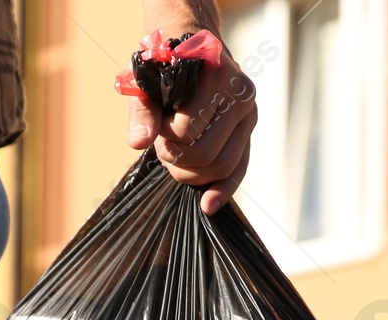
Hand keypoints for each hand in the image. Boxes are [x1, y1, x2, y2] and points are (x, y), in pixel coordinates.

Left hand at [125, 34, 256, 214]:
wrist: (193, 46)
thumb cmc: (166, 61)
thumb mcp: (146, 77)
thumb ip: (141, 110)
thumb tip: (138, 144)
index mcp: (218, 76)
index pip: (187, 130)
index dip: (165, 137)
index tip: (157, 126)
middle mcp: (240, 95)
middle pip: (206, 154)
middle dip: (177, 160)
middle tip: (162, 147)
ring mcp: (249, 115)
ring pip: (222, 166)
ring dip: (191, 173)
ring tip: (174, 157)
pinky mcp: (249, 132)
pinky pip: (239, 169)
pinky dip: (223, 190)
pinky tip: (208, 206)